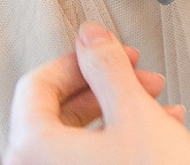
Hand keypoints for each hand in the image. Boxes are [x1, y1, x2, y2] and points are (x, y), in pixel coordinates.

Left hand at [5, 22, 189, 164]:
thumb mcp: (135, 114)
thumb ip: (107, 67)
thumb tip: (91, 37)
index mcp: (31, 149)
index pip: (38, 83)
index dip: (80, 60)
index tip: (109, 53)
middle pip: (56, 112)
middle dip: (106, 87)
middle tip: (137, 77)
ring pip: (76, 140)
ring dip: (118, 114)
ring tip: (156, 106)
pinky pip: (87, 163)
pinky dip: (118, 143)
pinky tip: (157, 135)